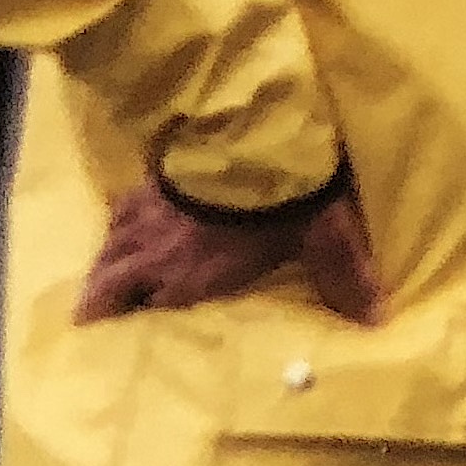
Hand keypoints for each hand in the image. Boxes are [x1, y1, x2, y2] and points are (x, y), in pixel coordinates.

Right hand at [78, 179, 379, 325]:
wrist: (252, 131)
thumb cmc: (286, 195)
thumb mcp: (324, 237)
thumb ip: (344, 277)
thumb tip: (377, 319)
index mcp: (195, 275)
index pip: (155, 309)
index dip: (145, 321)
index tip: (136, 334)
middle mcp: (159, 252)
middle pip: (113, 284)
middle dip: (101, 303)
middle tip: (88, 318)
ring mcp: (147, 214)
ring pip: (108, 248)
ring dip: (101, 267)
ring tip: (93, 283)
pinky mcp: (147, 179)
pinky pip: (118, 211)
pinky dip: (114, 225)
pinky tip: (116, 225)